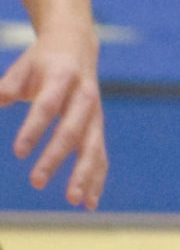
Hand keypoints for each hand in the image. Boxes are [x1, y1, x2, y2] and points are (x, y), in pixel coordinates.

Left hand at [0, 24, 105, 208]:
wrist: (77, 46)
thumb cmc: (42, 61)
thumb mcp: (24, 65)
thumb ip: (8, 85)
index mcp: (63, 77)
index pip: (47, 106)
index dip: (34, 128)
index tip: (18, 152)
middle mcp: (84, 96)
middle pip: (72, 130)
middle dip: (55, 157)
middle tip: (36, 182)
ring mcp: (95, 114)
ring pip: (93, 146)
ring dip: (84, 174)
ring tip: (72, 200)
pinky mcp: (97, 127)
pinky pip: (100, 155)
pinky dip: (96, 179)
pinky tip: (88, 203)